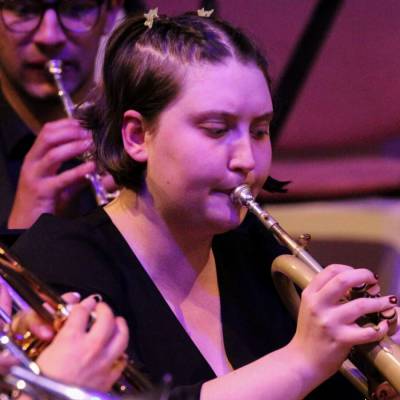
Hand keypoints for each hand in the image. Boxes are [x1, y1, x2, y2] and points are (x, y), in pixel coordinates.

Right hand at [8, 118, 95, 228]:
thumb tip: (99, 169)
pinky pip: (61, 179)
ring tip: (92, 145)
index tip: (85, 123)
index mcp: (36, 157)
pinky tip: (91, 167)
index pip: (48, 131)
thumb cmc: (44, 202)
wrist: (26, 224)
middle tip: (90, 133)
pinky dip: (78, 171)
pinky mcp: (42, 191)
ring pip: (53, 154)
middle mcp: (33, 163)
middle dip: (71, 132)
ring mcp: (36, 177)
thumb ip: (78, 176)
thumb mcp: (61, 185)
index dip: (67, 124)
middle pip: (48, 137)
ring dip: (75, 147)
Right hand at [37, 298, 128, 390]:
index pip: (82, 311)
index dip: (85, 303)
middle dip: (104, 309)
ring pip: (121, 337)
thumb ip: (57, 332)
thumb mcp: (43, 352)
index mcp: (71, 340)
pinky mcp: (107, 380)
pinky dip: (121, 354)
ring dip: (120, 326)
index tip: (87, 302)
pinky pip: (121, 362)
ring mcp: (102, 364)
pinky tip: (117, 351)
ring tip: (117, 322)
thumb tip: (63, 319)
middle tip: (101, 308)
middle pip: (107, 318)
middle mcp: (90, 349)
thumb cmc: (40, 384)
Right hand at [289, 265, 396, 382]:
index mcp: (310, 294)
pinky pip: (368, 330)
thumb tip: (351, 283)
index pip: (331, 270)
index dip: (350, 268)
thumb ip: (324, 293)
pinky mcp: (341, 339)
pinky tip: (384, 325)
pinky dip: (381, 327)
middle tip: (375, 282)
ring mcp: (329, 321)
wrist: (303, 359)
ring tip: (389, 302)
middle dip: (364, 276)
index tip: (360, 275)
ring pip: (360, 304)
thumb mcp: (309, 306)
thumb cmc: (309, 332)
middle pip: (344, 280)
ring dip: (380, 302)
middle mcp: (318, 304)